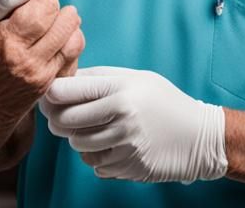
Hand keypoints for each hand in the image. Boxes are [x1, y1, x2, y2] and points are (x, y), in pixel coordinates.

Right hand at [0, 0, 85, 128]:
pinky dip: (72, 36)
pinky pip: (72, 49)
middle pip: (46, 10)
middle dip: (49, 1)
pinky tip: (65, 35)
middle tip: (45, 2)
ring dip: (67, 16)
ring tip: (62, 15)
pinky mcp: (46, 82)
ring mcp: (32, 70)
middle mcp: (11, 52)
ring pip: (65, 29)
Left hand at [40, 66, 226, 183]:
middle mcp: (122, 117)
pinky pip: (94, 164)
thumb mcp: (136, 78)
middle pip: (66, 121)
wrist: (198, 136)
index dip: (51, 93)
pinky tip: (110, 144)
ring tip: (91, 128)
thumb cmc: (164, 101)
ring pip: (77, 145)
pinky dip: (95, 156)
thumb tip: (63, 79)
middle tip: (59, 114)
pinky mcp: (127, 167)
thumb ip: (100, 77)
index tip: (47, 94)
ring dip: (77, 138)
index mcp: (122, 89)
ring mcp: (124, 145)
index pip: (70, 91)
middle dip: (57, 118)